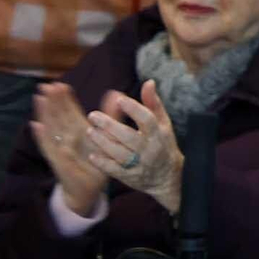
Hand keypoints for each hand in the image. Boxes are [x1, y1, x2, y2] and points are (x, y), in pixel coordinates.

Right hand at [31, 82, 108, 216]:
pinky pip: (50, 148)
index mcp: (81, 131)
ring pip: (52, 128)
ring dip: (45, 114)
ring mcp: (61, 148)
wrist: (89, 190)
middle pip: (59, 117)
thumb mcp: (108, 137)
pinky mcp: (59, 161)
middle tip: (47, 85)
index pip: (71, 112)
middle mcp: (69, 138)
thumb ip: (111, 116)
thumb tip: (115, 93)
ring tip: (39, 98)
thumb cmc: (98, 163)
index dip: (65, 99)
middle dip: (53, 101)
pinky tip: (36, 125)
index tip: (60, 84)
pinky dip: (43, 137)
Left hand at [87, 80, 184, 214]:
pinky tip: (92, 154)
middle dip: (110, 126)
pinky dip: (103, 163)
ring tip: (90, 131)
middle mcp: (150, 149)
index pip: (147, 119)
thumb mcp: (163, 123)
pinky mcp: (130, 177)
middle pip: (129, 136)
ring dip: (103, 142)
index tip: (119, 99)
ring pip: (119, 153)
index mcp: (159, 133)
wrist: (168, 176)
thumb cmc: (163, 144)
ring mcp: (139, 164)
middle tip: (93, 115)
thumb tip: (149, 82)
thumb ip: (153, 103)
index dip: (133, 109)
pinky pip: (114, 170)